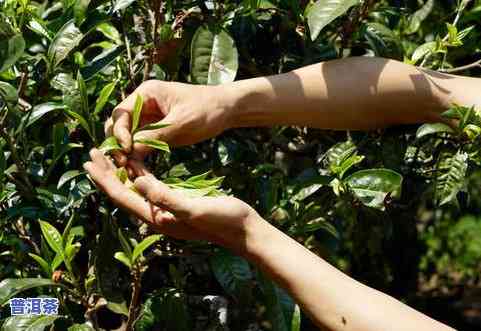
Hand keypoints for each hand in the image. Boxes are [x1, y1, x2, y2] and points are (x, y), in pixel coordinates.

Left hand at [83, 148, 263, 252]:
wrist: (243, 229)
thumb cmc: (221, 220)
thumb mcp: (193, 209)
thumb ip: (164, 197)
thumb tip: (136, 183)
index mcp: (156, 217)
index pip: (122, 195)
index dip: (104, 178)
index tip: (90, 159)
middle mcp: (156, 214)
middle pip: (123, 191)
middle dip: (107, 172)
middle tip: (92, 152)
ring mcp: (166, 209)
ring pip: (135, 188)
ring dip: (121, 171)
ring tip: (109, 154)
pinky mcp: (176, 202)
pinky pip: (150, 186)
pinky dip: (139, 173)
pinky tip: (136, 163)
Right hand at [104, 80, 232, 164]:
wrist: (226, 110)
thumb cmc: (207, 110)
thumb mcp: (182, 123)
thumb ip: (156, 136)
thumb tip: (130, 152)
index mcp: (146, 94)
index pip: (120, 113)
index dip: (119, 133)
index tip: (127, 150)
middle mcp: (143, 104)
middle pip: (118, 125)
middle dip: (118, 144)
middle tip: (124, 164)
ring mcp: (149, 118)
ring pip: (127, 136)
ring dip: (127, 152)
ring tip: (131, 170)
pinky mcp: (156, 131)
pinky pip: (140, 143)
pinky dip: (138, 155)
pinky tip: (139, 169)